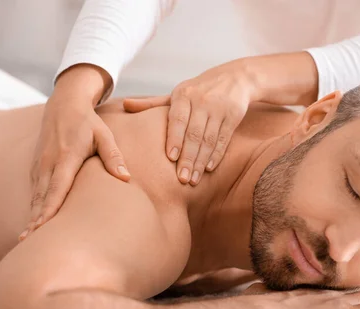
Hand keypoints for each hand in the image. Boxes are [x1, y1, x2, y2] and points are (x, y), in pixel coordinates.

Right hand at [22, 66, 130, 239]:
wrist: (63, 104)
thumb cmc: (88, 123)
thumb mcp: (105, 135)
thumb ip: (114, 157)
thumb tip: (125, 179)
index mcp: (66, 156)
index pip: (57, 187)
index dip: (49, 208)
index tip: (41, 226)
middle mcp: (49, 163)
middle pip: (42, 197)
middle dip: (35, 221)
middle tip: (28, 244)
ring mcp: (40, 166)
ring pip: (35, 197)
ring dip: (31, 218)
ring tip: (25, 241)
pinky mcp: (37, 168)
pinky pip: (35, 192)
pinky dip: (33, 209)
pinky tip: (33, 226)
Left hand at [123, 60, 256, 184]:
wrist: (234, 77)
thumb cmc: (198, 90)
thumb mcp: (176, 94)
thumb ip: (152, 103)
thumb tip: (125, 105)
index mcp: (184, 95)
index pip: (178, 119)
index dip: (175, 138)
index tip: (170, 158)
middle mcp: (202, 101)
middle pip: (194, 134)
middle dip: (188, 157)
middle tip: (181, 179)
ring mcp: (219, 109)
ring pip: (209, 139)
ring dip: (201, 161)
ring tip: (193, 180)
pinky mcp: (233, 116)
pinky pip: (223, 139)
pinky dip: (216, 155)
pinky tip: (208, 168)